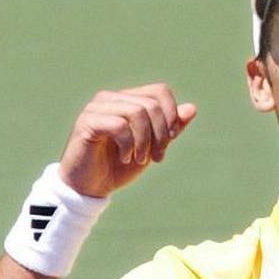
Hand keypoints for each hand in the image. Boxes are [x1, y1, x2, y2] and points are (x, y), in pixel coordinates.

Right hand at [58, 83, 196, 197]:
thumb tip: (192, 108)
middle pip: (152, 104)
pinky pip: (119, 125)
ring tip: (139, 160)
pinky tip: (125, 158)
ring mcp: (97, 107)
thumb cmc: (118, 167)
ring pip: (137, 112)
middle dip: (161, 134)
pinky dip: (128, 145)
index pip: (160, 91)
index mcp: (128, 100)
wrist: (90, 187)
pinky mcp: (87, 122)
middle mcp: (111, 98)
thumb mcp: (152, 148)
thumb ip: (170, 130)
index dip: (172, 115)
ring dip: (145, 142)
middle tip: (156, 158)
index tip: (170, 140)